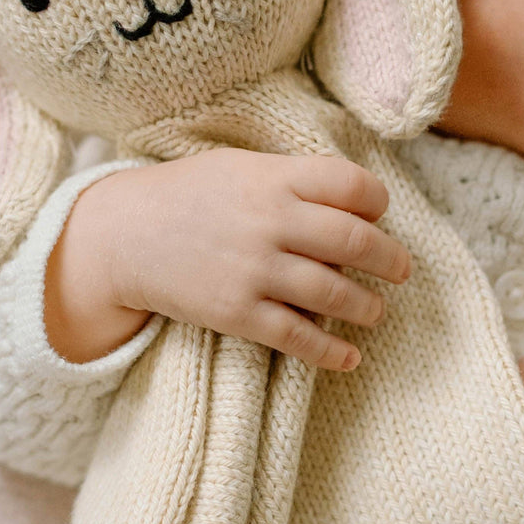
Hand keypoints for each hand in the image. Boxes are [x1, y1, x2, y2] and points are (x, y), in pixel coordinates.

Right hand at [45, 149, 409, 368]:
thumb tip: (350, 199)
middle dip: (390, 259)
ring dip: (368, 306)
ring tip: (376, 311)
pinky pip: (298, 336)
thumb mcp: (238, 167)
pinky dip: (331, 351)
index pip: (351, 185)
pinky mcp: (237, 312)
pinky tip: (349, 357)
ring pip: (335, 292)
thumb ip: (291, 179)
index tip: (379, 214)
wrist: (123, 235)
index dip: (377, 201)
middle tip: (401, 269)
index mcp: (273, 178)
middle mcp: (270, 221)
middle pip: (355, 240)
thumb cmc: (186, 195)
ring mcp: (254, 269)